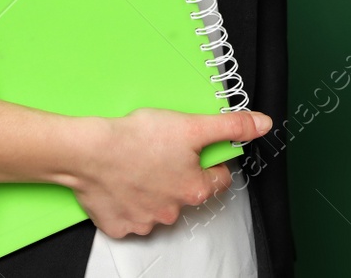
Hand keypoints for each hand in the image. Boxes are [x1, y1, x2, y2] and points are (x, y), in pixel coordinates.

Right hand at [69, 107, 271, 237]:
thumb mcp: (191, 125)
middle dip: (178, 174)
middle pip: (186, 192)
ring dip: (152, 188)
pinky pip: (129, 215)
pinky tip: (121, 181)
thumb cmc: (136, 138)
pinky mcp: (119, 225)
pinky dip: (127, 200)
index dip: (209, 159)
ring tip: (137, 164)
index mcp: (194, 190)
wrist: (88, 152)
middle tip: (161, 153)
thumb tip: (262, 124)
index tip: (193, 148)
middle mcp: (172, 212)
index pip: (218, 178)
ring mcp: (144, 221)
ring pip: (158, 205)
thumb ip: (231, 126)